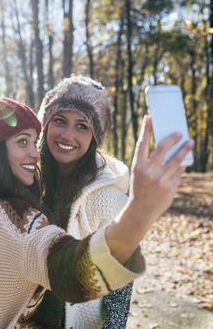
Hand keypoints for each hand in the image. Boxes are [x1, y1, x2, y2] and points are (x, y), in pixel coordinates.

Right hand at [105, 116, 193, 264]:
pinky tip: (186, 159)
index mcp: (138, 166)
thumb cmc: (140, 188)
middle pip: (162, 148)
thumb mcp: (139, 173)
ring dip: (185, 149)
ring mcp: (161, 179)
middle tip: (179, 132)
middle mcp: (149, 172)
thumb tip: (164, 145)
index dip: (145, 129)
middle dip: (171, 138)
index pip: (142, 144)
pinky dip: (183, 164)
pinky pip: (179, 171)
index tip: (149, 118)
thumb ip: (148, 160)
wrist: (141, 210)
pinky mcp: (171, 186)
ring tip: (190, 141)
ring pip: (176, 159)